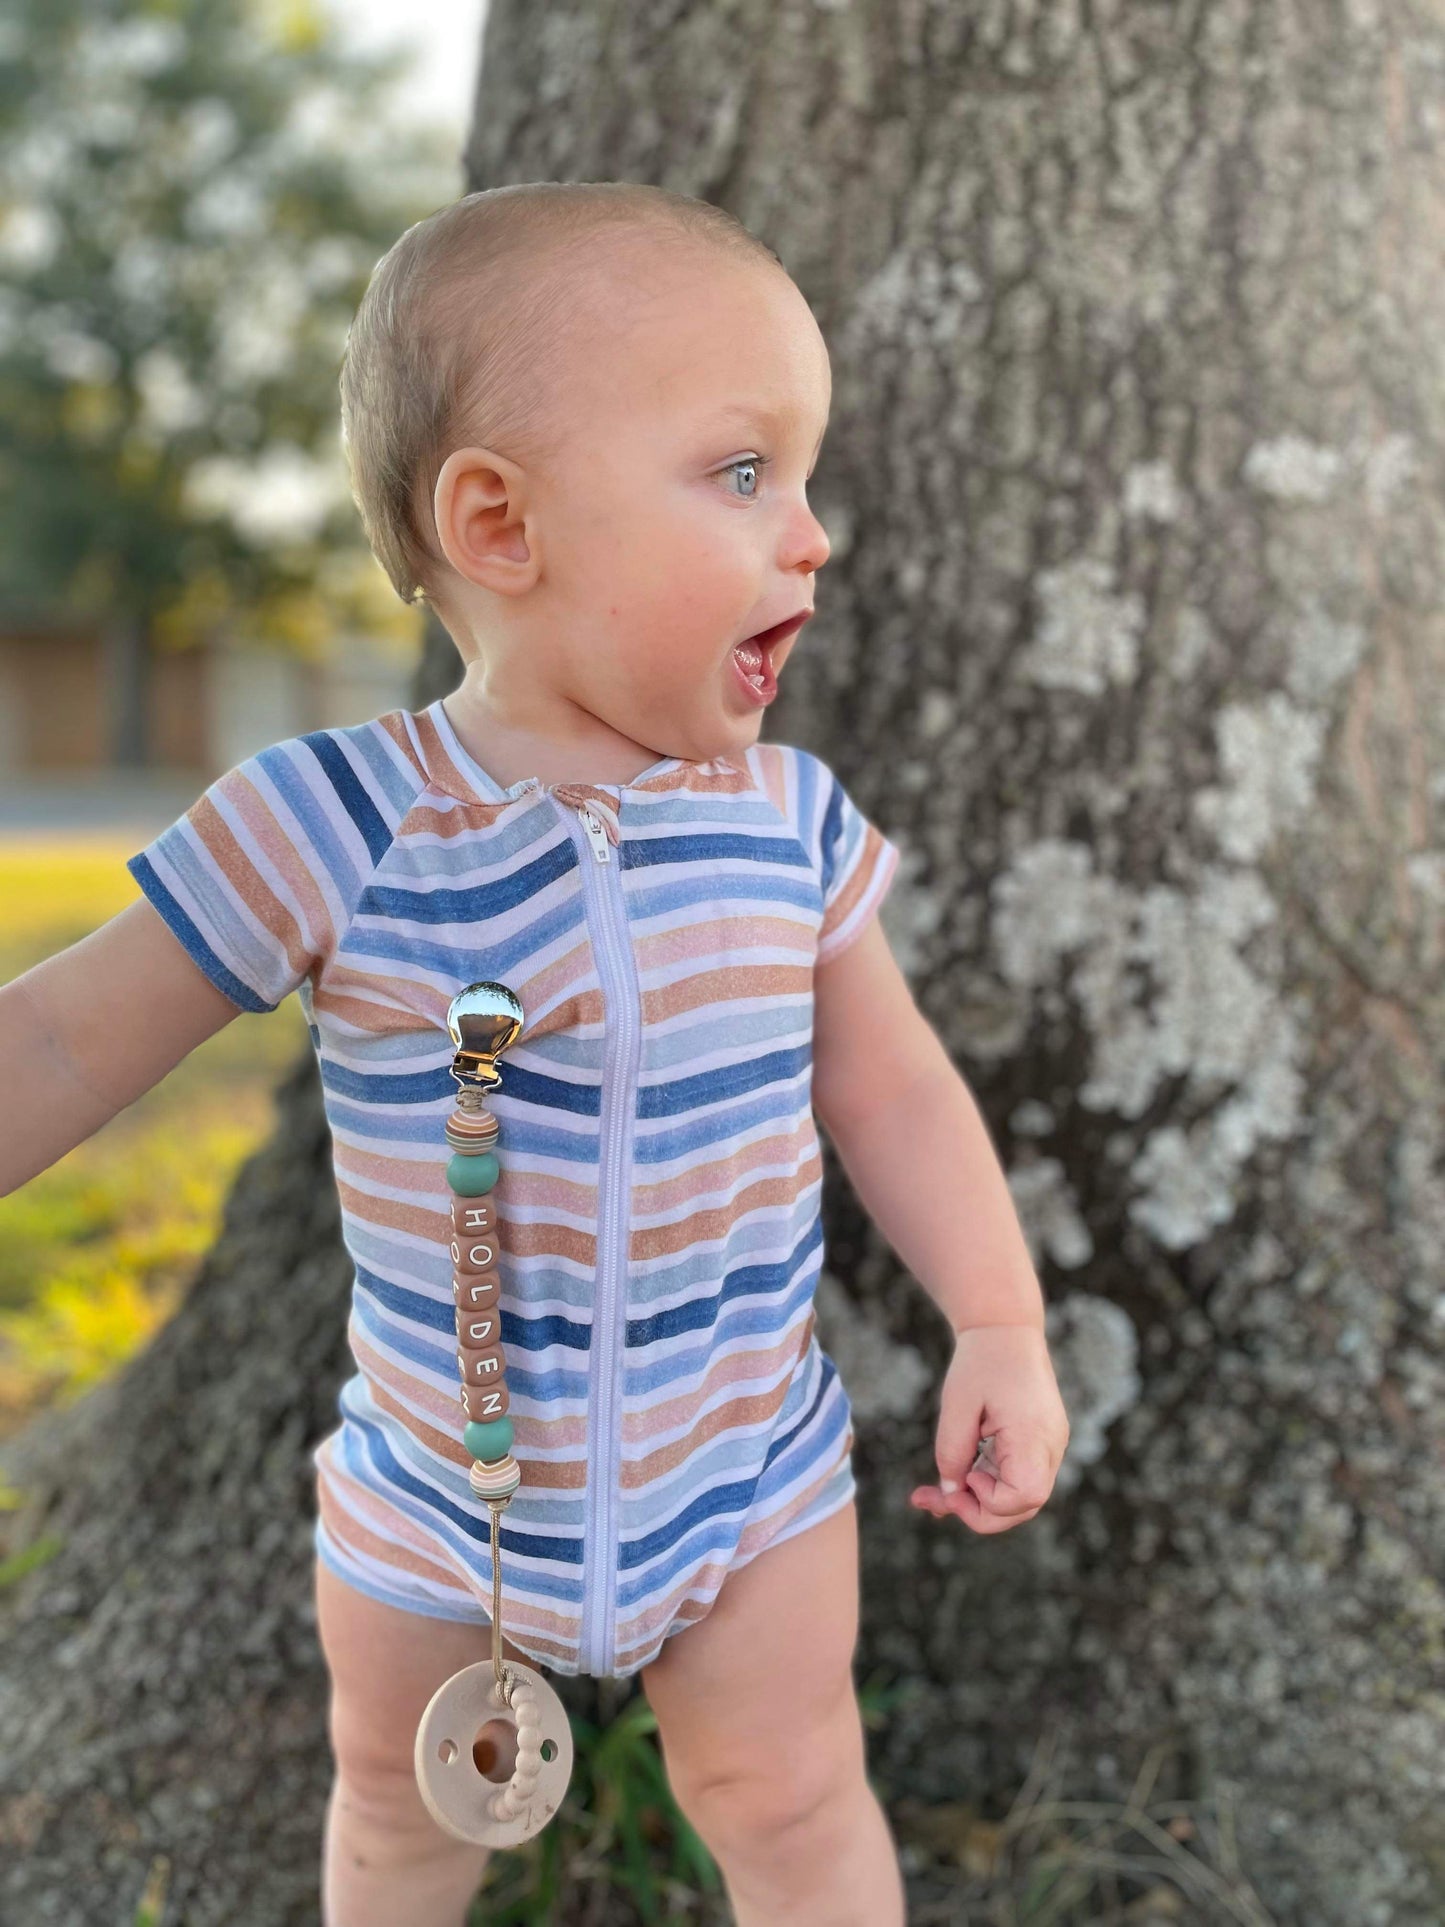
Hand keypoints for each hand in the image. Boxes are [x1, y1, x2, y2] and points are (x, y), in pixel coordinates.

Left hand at [909, 1324, 1069, 1534]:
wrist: (1007, 1329)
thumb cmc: (982, 1360)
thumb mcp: (957, 1404)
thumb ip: (952, 1452)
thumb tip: (949, 1492)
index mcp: (1035, 1433)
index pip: (1026, 1496)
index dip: (990, 1501)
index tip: (965, 1475)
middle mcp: (1050, 1446)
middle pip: (1024, 1506)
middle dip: (977, 1512)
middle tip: (930, 1499)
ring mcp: (1048, 1447)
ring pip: (1019, 1497)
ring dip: (978, 1501)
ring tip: (931, 1494)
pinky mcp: (1038, 1445)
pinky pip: (1016, 1478)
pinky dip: (986, 1485)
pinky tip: (955, 1480)